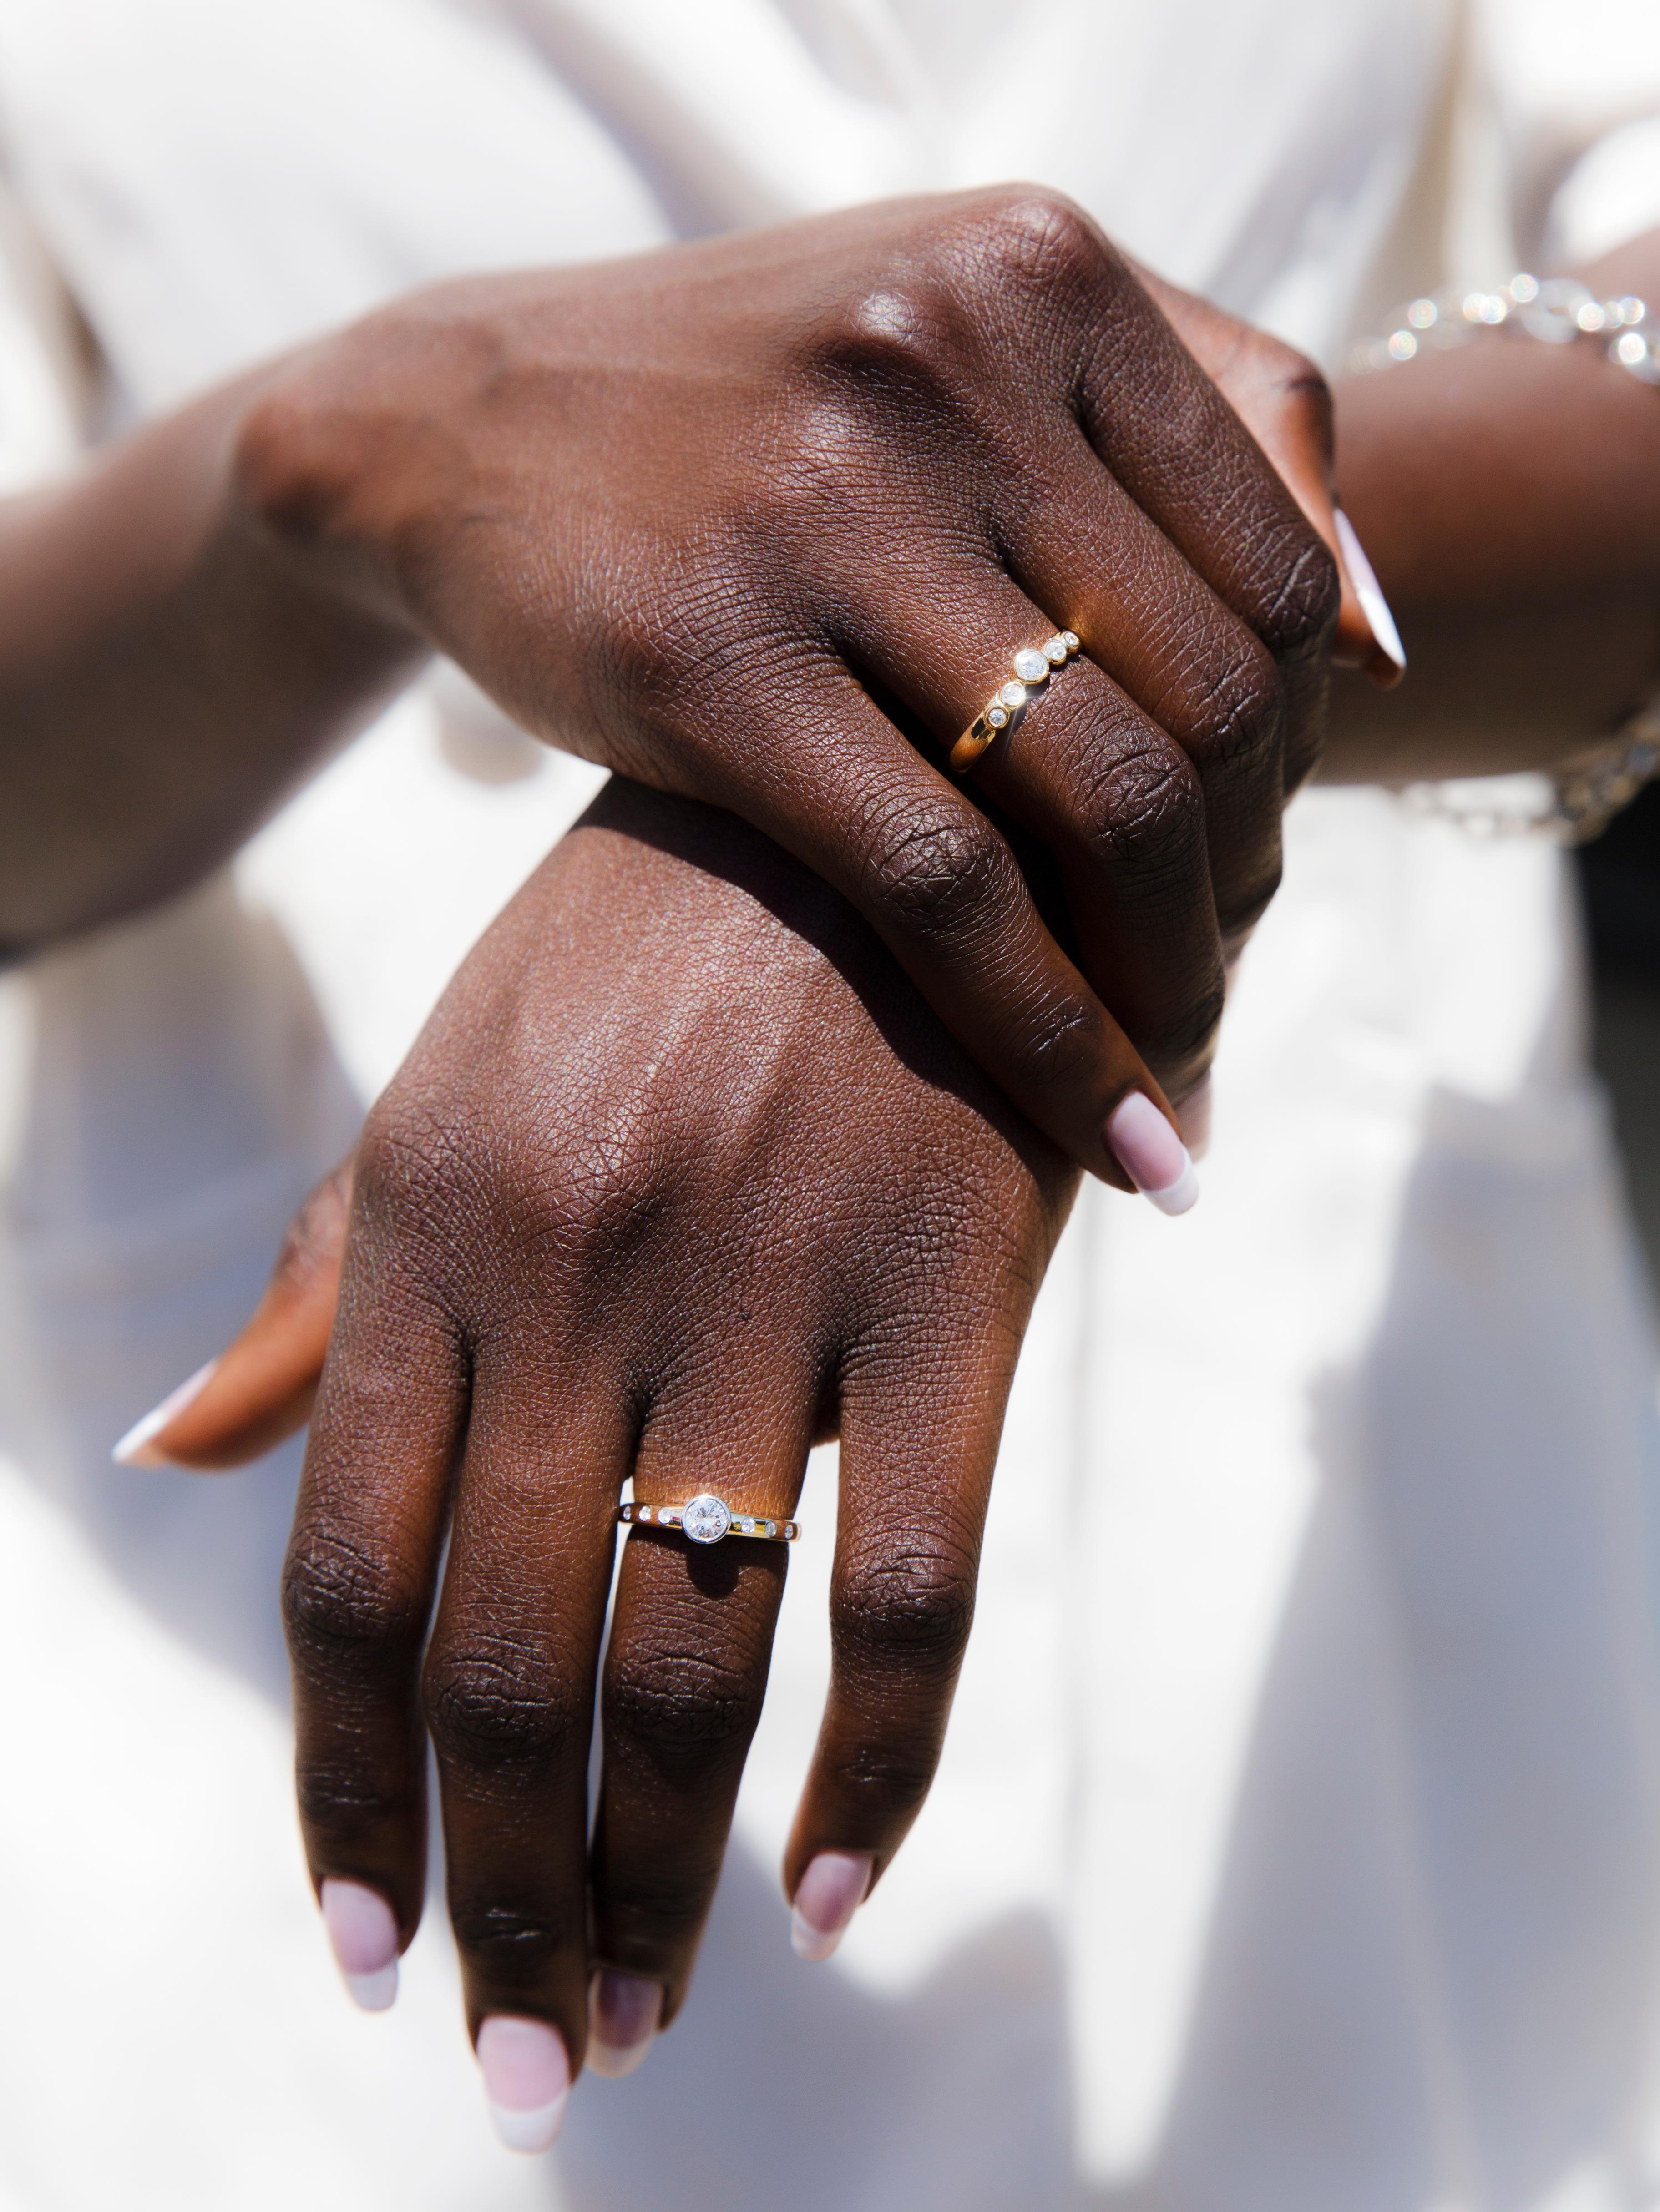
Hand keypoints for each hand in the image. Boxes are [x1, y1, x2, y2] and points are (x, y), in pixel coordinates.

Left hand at [133, 781, 1077, 2136]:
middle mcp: (574, 1267)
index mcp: (430, 1221)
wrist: (887, 776)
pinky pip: (910, 1591)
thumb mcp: (450, 1089)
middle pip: (509, 1661)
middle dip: (498, 1896)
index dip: (346, 1795)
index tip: (364, 1951)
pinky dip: (874, 1775)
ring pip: (688, 1661)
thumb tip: (174, 1454)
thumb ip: (329, 1290)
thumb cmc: (644, 959)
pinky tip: (833, 1891)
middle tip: (521, 2061)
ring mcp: (766, 1278)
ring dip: (652, 1881)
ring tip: (635, 2018)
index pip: (352, 1579)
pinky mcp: (948, 1282)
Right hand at [239, 186, 1340, 1179]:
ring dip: (1173, 977)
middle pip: (1210, 691)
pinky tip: (1104, 1132)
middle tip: (1217, 985)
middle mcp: (941, 363)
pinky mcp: (704, 658)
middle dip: (1247, 883)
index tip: (1264, 861)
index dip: (1306, 752)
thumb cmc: (760, 404)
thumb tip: (1388, 646)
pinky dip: (1045, 1033)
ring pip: (1096, 797)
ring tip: (1181, 1072)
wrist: (462, 421)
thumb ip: (1210, 427)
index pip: (1280, 565)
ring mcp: (815, 509)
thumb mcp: (973, 343)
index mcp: (1039, 272)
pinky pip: (939, 886)